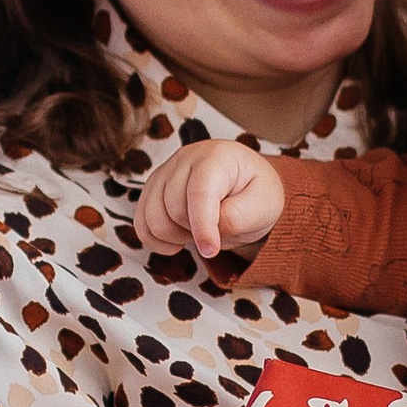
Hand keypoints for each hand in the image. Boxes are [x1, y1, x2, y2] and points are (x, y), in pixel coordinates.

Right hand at [135, 141, 287, 262]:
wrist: (244, 186)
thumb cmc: (255, 192)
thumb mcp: (265, 205)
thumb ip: (237, 218)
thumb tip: (208, 232)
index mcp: (218, 156)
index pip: (199, 192)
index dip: (202, 226)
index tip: (211, 250)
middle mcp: (185, 158)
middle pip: (173, 208)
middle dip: (194, 232)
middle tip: (216, 233)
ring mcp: (164, 172)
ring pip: (152, 219)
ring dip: (175, 237)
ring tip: (198, 232)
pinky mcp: (152, 189)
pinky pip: (141, 223)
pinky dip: (157, 240)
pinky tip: (178, 240)